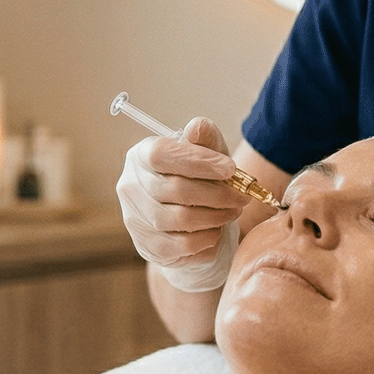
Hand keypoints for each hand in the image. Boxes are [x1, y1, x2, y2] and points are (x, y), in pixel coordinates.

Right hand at [115, 116, 248, 292]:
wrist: (186, 219)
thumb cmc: (197, 178)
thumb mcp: (205, 154)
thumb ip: (205, 139)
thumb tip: (198, 127)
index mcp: (140, 156)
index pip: (162, 155)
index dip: (198, 161)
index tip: (231, 168)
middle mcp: (130, 186)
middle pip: (176, 189)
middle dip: (218, 194)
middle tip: (243, 196)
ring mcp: (135, 219)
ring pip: (181, 219)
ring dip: (217, 216)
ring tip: (233, 210)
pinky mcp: (148, 246)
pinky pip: (184, 245)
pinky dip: (209, 238)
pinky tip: (217, 229)